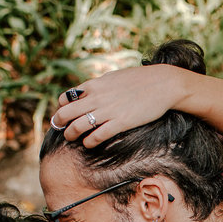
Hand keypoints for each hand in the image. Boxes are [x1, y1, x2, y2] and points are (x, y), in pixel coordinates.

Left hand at [50, 65, 186, 147]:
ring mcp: (108, 111)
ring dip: (71, 135)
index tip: (64, 115)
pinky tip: (89, 143)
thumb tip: (87, 92)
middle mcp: (97, 98)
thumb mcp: (113, 77)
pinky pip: (97, 136)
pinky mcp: (121, 123)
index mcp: (94, 85)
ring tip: (72, 138)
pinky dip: (89, 142)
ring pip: (78, 126)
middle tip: (60, 129)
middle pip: (66, 113)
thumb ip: (98, 86)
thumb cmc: (139, 80)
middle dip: (59, 123)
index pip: (65, 98)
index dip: (61, 108)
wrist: (163, 84)